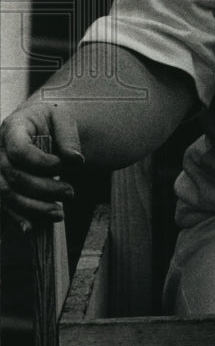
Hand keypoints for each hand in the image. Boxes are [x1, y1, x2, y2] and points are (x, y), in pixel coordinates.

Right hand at [0, 101, 83, 228]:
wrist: (40, 126)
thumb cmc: (50, 120)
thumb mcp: (62, 117)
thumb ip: (68, 137)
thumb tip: (76, 160)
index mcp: (12, 128)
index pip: (19, 150)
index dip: (40, 162)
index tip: (62, 166)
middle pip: (14, 176)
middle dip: (44, 188)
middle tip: (70, 193)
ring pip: (7, 194)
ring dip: (33, 207)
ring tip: (59, 213)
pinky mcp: (2, 185)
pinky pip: (4, 205)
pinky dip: (17, 218)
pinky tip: (31, 228)